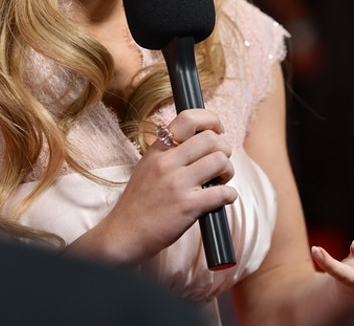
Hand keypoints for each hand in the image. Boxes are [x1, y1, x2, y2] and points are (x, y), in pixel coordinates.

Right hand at [94, 109, 237, 264]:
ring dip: (228, 171)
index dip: (211, 120)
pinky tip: (223, 199)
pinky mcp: (187, 206)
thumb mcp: (146, 167)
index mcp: (157, 150)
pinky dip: (230, 195)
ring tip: (221, 181)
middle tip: (220, 163)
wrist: (123, 235)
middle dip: (224, 150)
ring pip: (220, 161)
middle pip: (211, 139)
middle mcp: (166, 162)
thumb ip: (169, 153)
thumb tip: (200, 141)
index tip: (217, 131)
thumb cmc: (138, 204)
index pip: (188, 118)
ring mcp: (177, 183)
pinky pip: (223, 192)